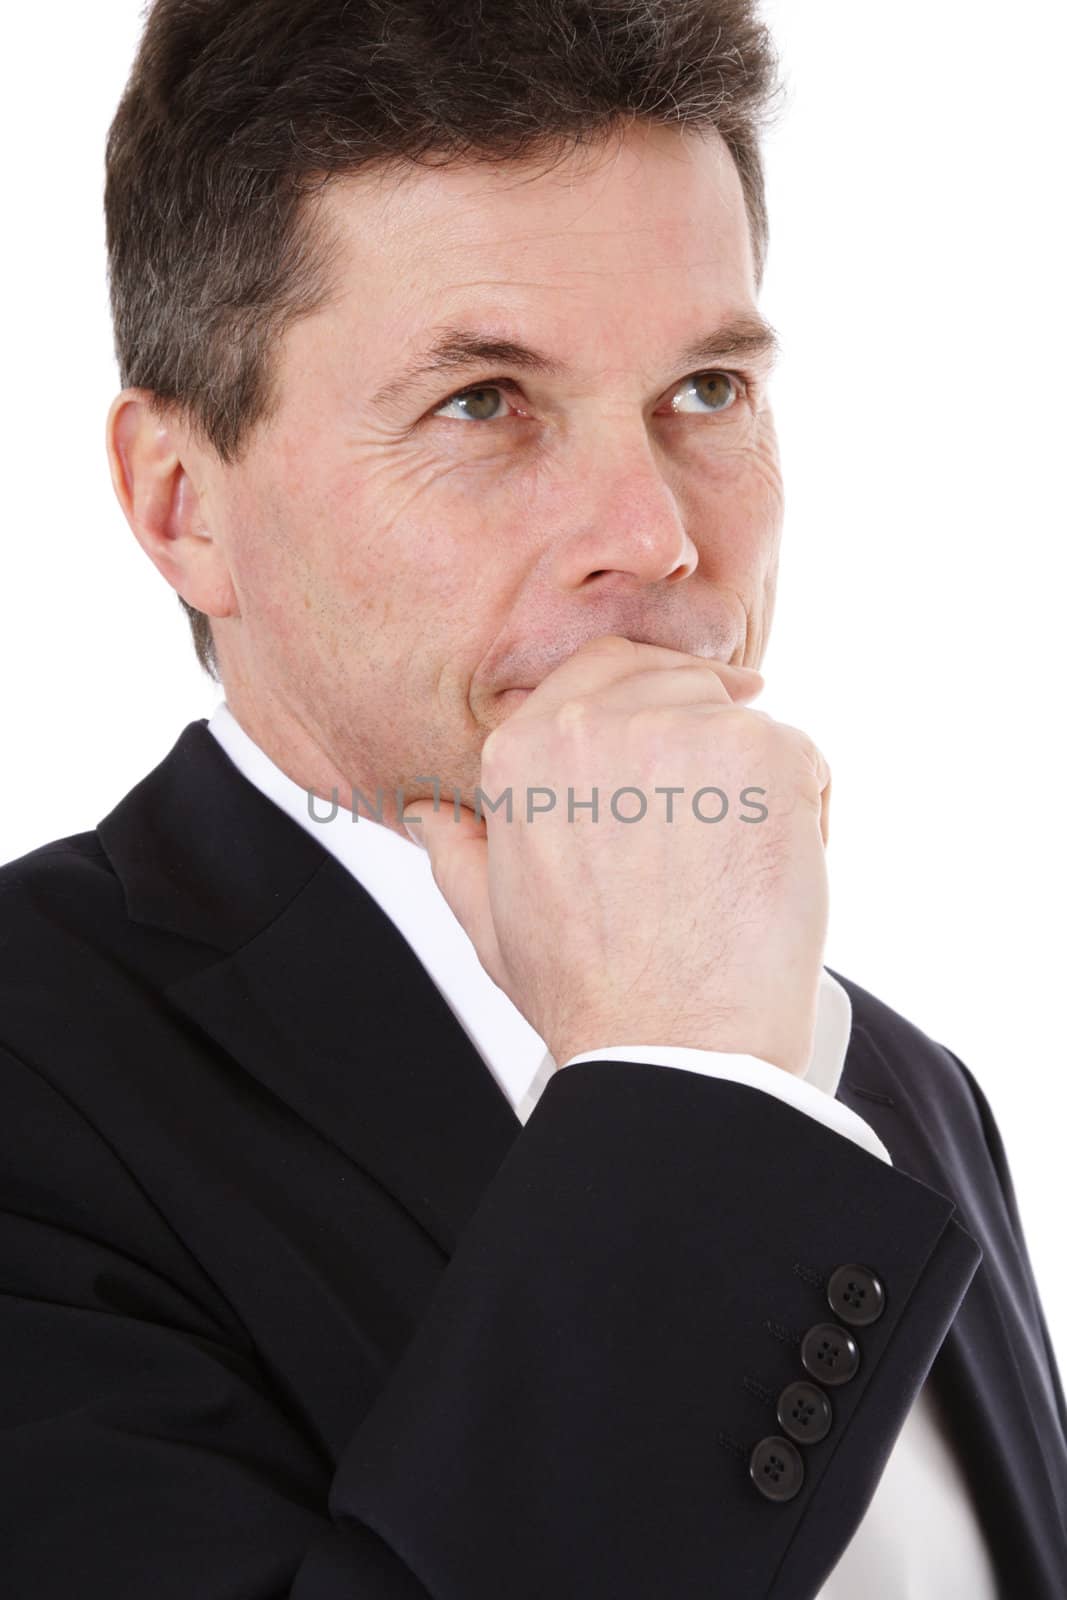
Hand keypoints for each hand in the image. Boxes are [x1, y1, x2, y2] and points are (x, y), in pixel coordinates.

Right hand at [403, 635, 830, 1076]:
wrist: (674, 1047)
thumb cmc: (589, 995)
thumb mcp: (488, 921)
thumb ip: (456, 850)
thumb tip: (428, 813)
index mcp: (523, 750)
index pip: (600, 668)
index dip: (646, 692)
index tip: (680, 721)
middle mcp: (596, 722)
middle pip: (677, 679)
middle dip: (704, 729)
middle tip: (723, 804)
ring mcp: (683, 731)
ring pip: (741, 720)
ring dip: (751, 778)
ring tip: (736, 862)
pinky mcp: (763, 753)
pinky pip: (800, 754)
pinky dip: (804, 806)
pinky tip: (775, 868)